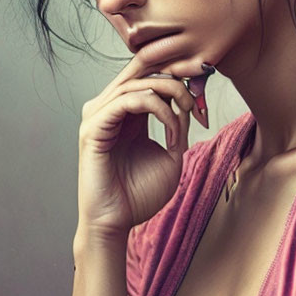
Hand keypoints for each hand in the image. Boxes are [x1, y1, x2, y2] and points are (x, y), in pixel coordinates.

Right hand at [74, 55, 208, 242]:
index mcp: (124, 112)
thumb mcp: (172, 154)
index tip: (202, 90)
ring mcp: (97, 116)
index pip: (148, 76)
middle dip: (174, 77)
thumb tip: (189, 99)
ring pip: (136, 82)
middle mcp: (108, 108)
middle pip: (141, 70)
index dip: (176, 76)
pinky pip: (127, 101)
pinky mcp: (93, 127)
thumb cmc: (140, 195)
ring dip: (169, 92)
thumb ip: (178, 124)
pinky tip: (171, 124)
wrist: (117, 224)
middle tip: (196, 95)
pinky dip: (156, 108)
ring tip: (187, 110)